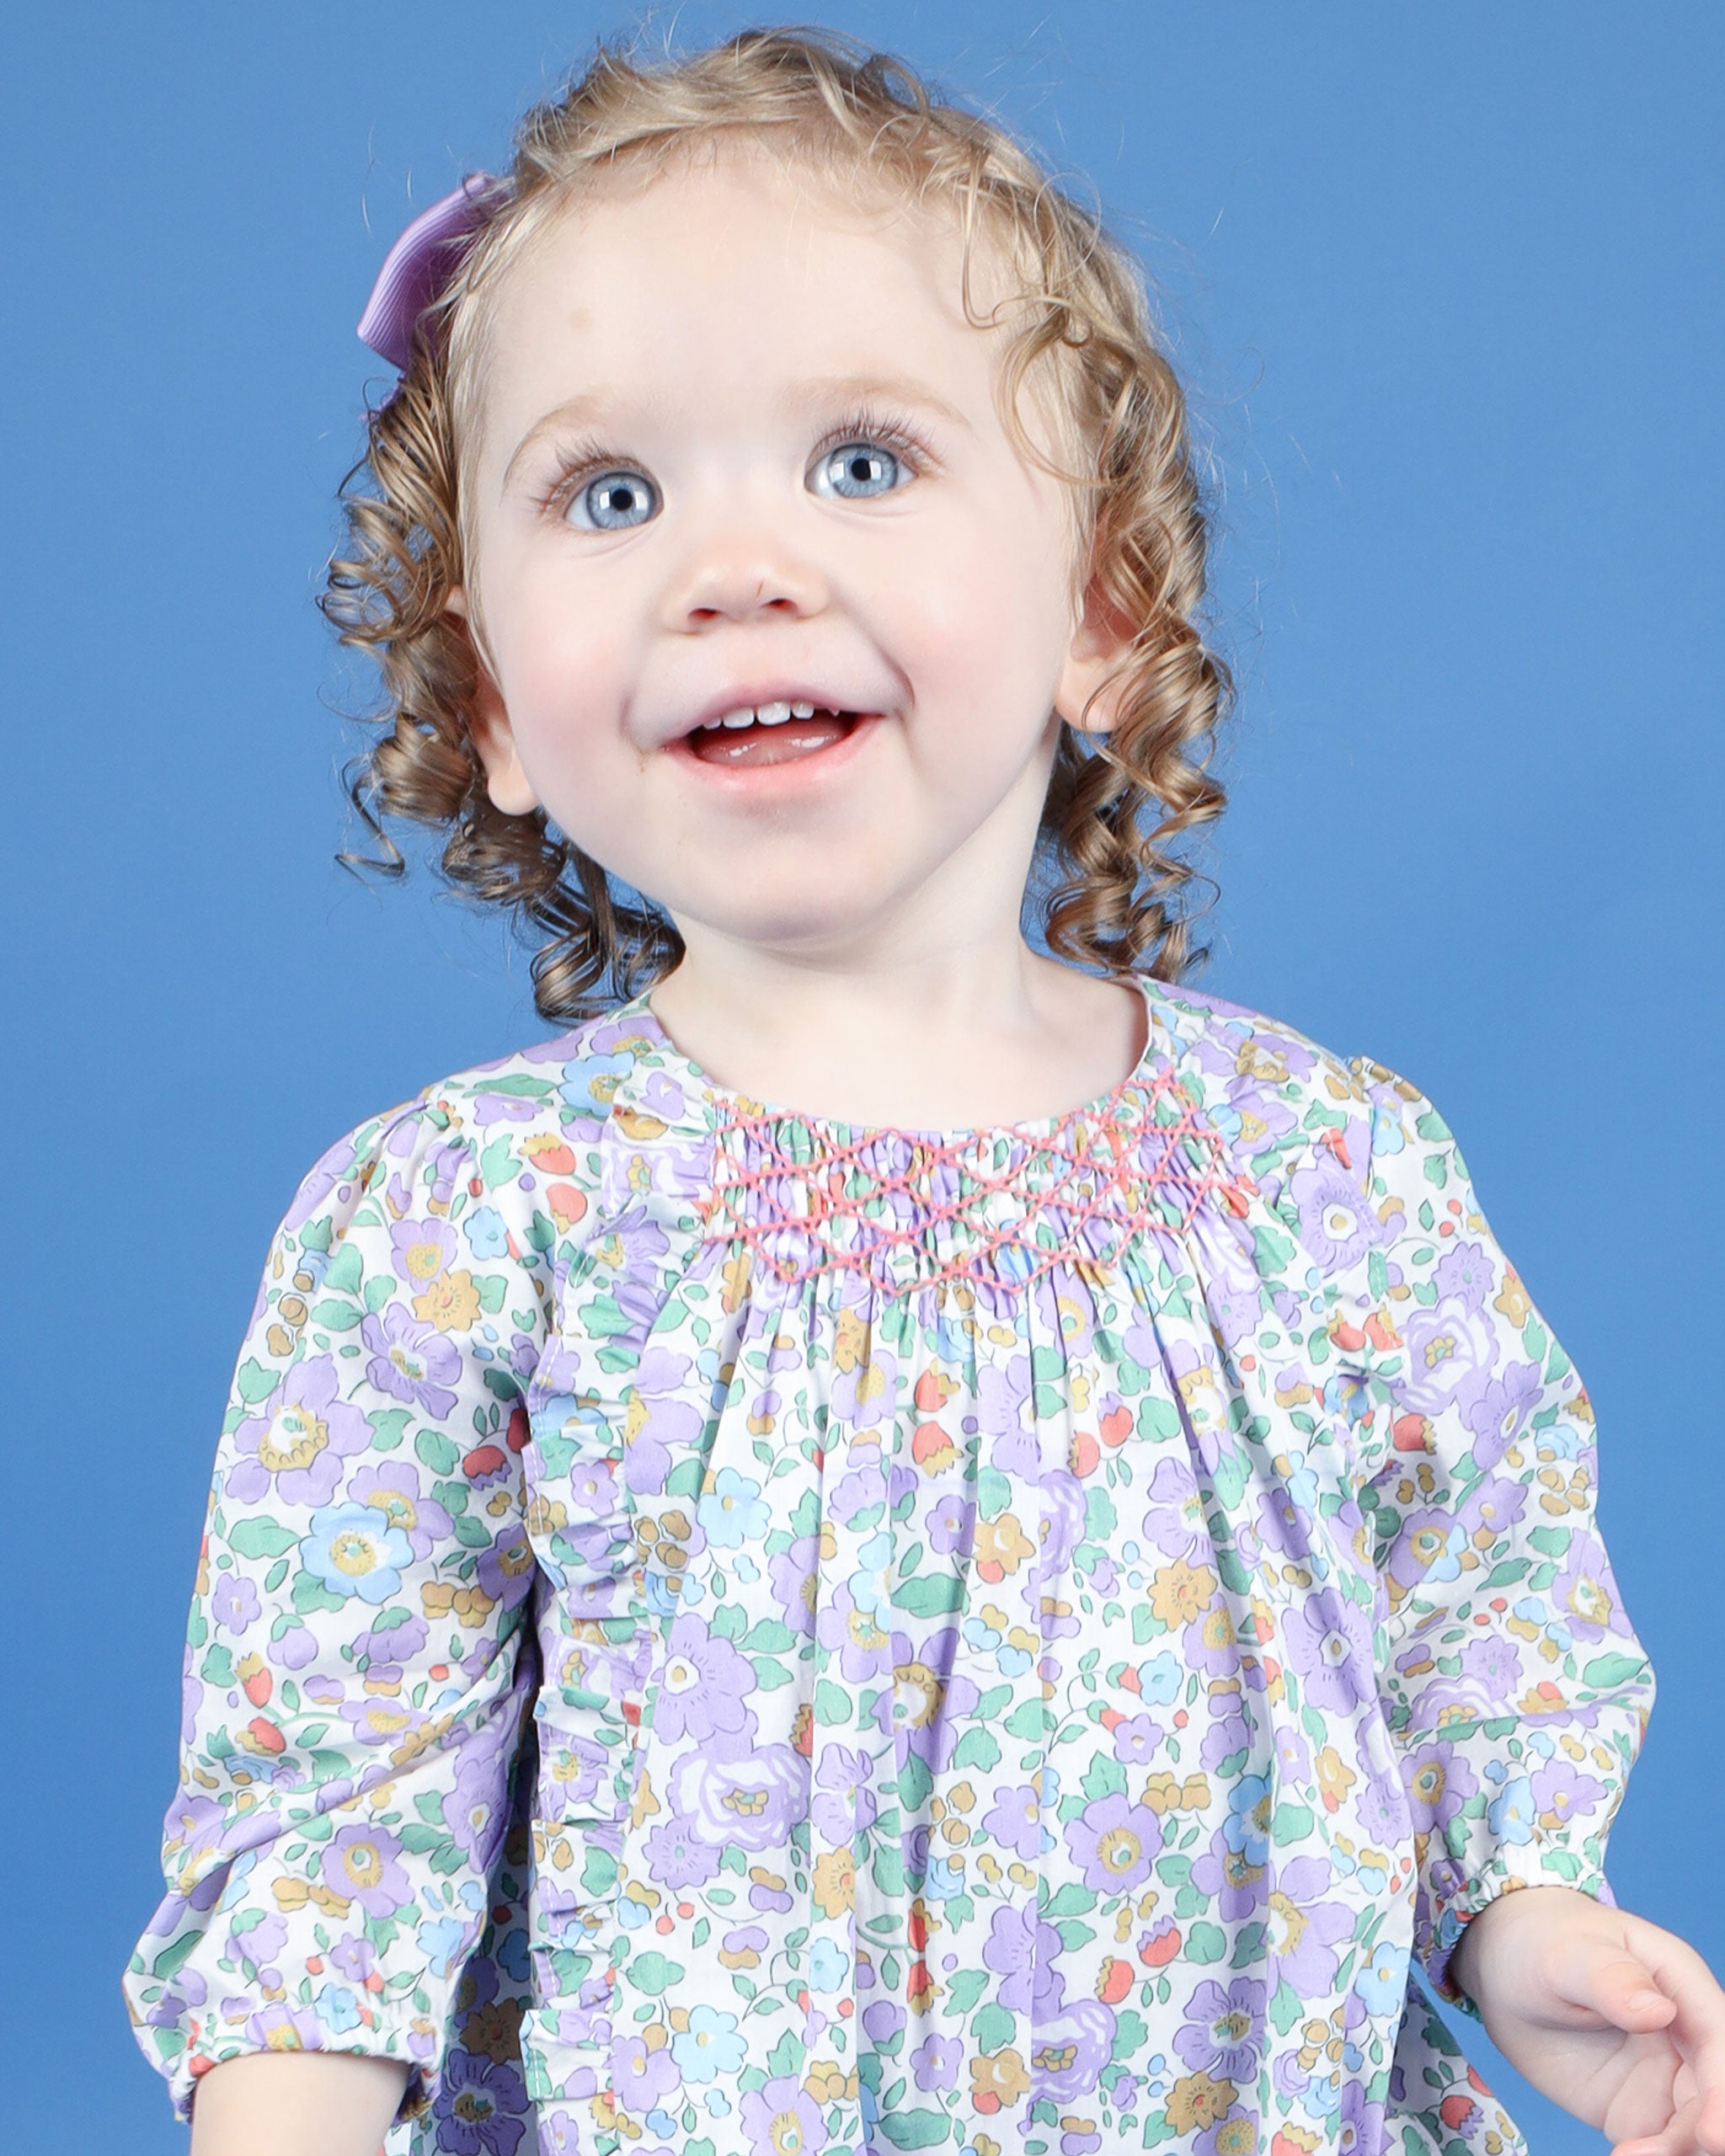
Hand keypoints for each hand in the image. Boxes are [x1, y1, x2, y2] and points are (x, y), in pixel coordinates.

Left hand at [1450, 1884, 1724, 2155]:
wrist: (1502, 1971)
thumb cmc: (1539, 1942)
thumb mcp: (1564, 1953)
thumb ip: (1609, 1978)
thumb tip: (1659, 2010)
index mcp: (1679, 1982)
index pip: (1717, 2040)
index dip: (1721, 2091)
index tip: (1711, 2134)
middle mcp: (1683, 2035)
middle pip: (1715, 2094)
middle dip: (1705, 2133)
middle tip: (1659, 2153)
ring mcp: (1664, 2077)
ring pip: (1692, 2128)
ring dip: (1675, 2151)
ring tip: (1626, 2155)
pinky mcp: (1638, 2111)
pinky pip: (1660, 2146)